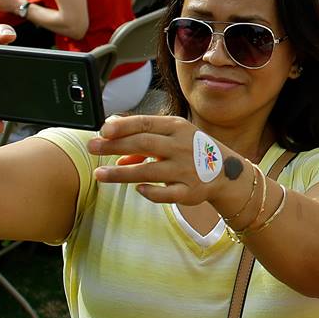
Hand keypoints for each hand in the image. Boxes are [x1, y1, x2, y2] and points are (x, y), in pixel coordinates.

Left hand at [86, 114, 239, 206]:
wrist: (226, 171)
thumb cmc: (191, 149)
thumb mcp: (172, 134)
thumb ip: (143, 134)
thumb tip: (111, 136)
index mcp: (177, 128)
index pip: (145, 124)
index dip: (123, 126)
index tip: (102, 130)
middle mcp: (181, 147)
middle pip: (143, 144)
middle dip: (114, 146)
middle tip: (91, 148)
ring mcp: (186, 170)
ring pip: (148, 171)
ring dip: (121, 174)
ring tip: (99, 175)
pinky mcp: (190, 192)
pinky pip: (166, 194)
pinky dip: (150, 191)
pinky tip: (137, 188)